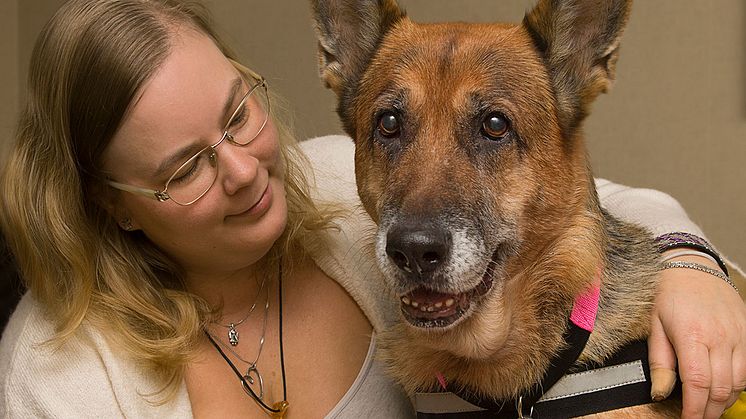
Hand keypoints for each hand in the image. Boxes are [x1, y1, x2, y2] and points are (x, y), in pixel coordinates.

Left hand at [648, 254, 745, 418]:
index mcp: (692, 334)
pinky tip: (724, 389)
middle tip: (697, 418)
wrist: (693, 266)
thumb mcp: (654, 325)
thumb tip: (660, 392)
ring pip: (739, 382)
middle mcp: (720, 336)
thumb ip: (659, 361)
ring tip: (708, 407)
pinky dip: (739, 384)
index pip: (697, 382)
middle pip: (721, 387)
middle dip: (709, 410)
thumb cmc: (669, 294)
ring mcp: (738, 335)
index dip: (694, 408)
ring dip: (725, 400)